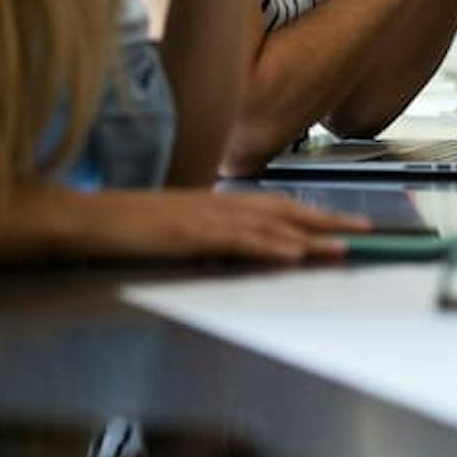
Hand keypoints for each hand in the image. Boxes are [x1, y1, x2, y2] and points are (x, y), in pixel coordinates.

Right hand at [88, 190, 367, 263]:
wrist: (90, 220)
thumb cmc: (131, 226)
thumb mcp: (181, 227)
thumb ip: (214, 233)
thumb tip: (243, 248)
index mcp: (221, 202)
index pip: (278, 207)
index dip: (315, 214)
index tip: (346, 223)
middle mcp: (223, 204)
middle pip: (288, 211)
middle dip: (329, 220)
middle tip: (367, 230)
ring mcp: (210, 218)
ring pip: (273, 226)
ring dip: (311, 236)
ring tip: (344, 246)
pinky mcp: (194, 235)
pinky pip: (242, 242)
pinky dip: (272, 247)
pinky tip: (294, 253)